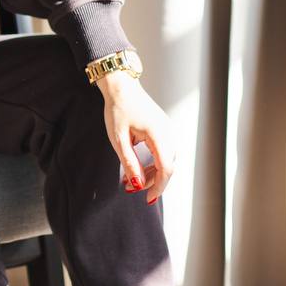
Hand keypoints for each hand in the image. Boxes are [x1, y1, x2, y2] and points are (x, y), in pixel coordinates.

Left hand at [95, 72, 176, 203]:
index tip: (148, 199)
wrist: (121, 86)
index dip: (159, 186)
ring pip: (166, 159)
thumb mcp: (118, 139)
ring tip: (132, 179)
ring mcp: (167, 129)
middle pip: (168, 165)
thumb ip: (129, 162)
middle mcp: (167, 131)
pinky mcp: (163, 128)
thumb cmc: (118, 109)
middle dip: (152, 181)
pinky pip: (163, 150)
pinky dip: (153, 162)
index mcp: (158, 134)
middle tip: (132, 189)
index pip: (166, 167)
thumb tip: (137, 184)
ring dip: (152, 172)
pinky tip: (139, 166)